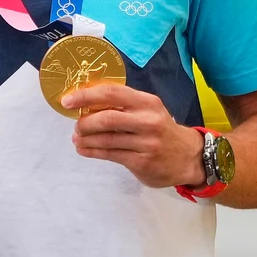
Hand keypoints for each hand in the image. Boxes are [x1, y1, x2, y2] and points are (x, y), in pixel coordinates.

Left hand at [63, 83, 204, 187]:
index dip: (86, 96)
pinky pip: (111, 155)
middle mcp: (148, 121)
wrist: (188, 156)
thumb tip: (87, 103)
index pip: (112, 93)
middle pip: (107, 118)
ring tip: (77, 139)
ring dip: (86, 139)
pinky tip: (84, 149)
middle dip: (85, 122)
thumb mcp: (148, 110)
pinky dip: (92, 152)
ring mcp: (146, 143)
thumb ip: (123, 105)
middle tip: (76, 126)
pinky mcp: (142, 162)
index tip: (67, 101)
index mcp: (147, 102)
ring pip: (107, 140)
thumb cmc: (161, 129)